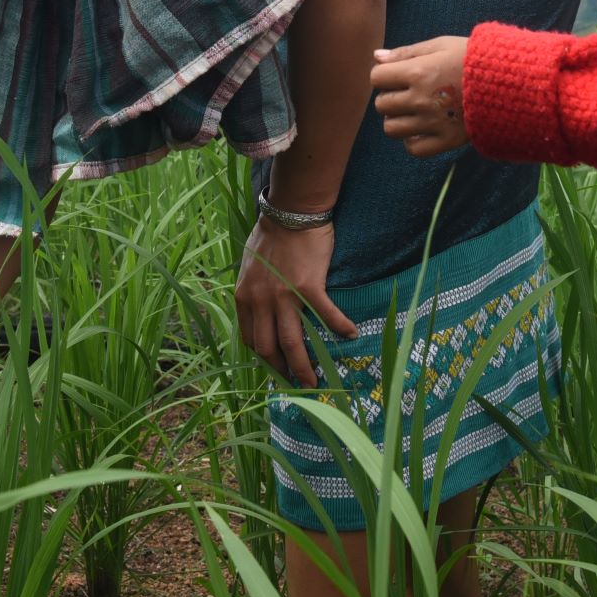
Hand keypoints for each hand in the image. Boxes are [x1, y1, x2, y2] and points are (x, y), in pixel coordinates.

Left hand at [235, 218, 356, 386]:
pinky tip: (351, 335)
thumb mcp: (251, 266)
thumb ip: (253, 291)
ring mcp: (283, 296)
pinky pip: (325, 315)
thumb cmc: (272, 234)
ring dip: (302, 367)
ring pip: (291, 343)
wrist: (291, 212)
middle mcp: (260, 300)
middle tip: (293, 385)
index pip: (250, 338)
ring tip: (313, 382)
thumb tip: (260, 309)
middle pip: (268, 348)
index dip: (263, 358)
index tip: (275, 368)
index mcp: (244, 296)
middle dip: (280, 371)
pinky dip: (339, 327)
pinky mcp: (309, 287)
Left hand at [370, 36, 471, 156]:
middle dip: (390, 96)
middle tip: (409, 91)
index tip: (398, 74)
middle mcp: (422, 99)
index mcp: (419, 72)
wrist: (511, 81)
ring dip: (397, 119)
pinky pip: (414, 148)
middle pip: (381, 104)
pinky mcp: (447, 140)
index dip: (384, 75)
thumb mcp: (441, 45)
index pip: (377, 77)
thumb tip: (376, 57)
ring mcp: (433, 122)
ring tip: (413, 111)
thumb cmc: (473, 58)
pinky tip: (422, 129)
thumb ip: (406, 52)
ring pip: (391, 129)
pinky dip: (412, 141)